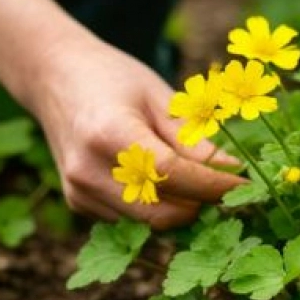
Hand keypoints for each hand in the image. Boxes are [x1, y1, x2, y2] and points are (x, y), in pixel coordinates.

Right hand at [31, 36, 244, 229]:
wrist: (54, 76)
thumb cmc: (113, 77)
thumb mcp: (159, 96)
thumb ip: (193, 138)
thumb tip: (233, 172)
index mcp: (109, 133)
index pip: (173, 174)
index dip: (214, 185)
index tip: (244, 183)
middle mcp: (87, 169)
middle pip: (162, 211)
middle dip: (200, 204)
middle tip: (225, 186)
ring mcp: (78, 190)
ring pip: (148, 222)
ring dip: (179, 208)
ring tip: (197, 181)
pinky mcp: (77, 202)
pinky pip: (130, 218)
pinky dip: (154, 205)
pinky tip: (160, 179)